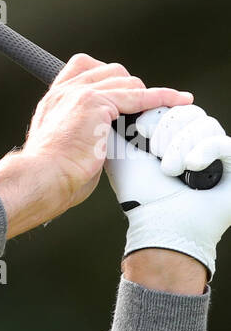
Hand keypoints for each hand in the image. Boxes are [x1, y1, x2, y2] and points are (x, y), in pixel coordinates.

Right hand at [0, 54, 193, 237]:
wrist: (42, 178)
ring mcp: (81, 94)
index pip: (82, 66)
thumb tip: (106, 140)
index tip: (120, 95)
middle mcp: (65, 91)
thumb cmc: (51, 176)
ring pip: (127, 81)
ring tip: (157, 114)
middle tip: (139, 113)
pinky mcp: (97, 103)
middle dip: (130, 88)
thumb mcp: (66, 146)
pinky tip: (179, 100)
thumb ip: (84, 132)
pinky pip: (139, 96)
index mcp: (54, 100)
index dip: (105, 76)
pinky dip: (162, 98)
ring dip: (145, 96)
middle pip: (111, 70)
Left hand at [105, 101, 230, 279]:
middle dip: (167, 131)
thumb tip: (111, 110)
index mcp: (174, 140)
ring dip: (181, 146)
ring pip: (206, 123)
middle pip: (190, 111)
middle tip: (156, 155)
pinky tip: (191, 167)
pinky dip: (204, 151)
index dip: (158, 114)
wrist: (161, 222)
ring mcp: (218, 155)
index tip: (140, 128)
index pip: (173, 108)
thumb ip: (116, 131)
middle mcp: (197, 144)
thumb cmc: (142, 195)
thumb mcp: (122, 157)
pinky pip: (223, 142)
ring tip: (171, 170)